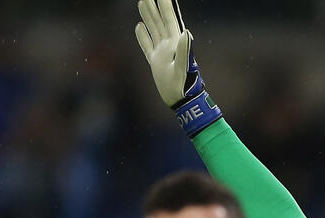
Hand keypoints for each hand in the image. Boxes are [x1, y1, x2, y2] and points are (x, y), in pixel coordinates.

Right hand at [135, 0, 221, 136]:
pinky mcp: (156, 62)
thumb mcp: (183, 69)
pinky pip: (147, 45)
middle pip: (160, 20)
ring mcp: (162, 53)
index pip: (170, 19)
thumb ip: (184, 51)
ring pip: (153, 29)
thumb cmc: (184, 87)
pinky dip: (142, 36)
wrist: (182, 102)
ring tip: (142, 2)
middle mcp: (169, 45)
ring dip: (148, 16)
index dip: (166, 5)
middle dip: (155, 6)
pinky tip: (138, 27)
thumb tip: (185, 32)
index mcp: (175, 44)